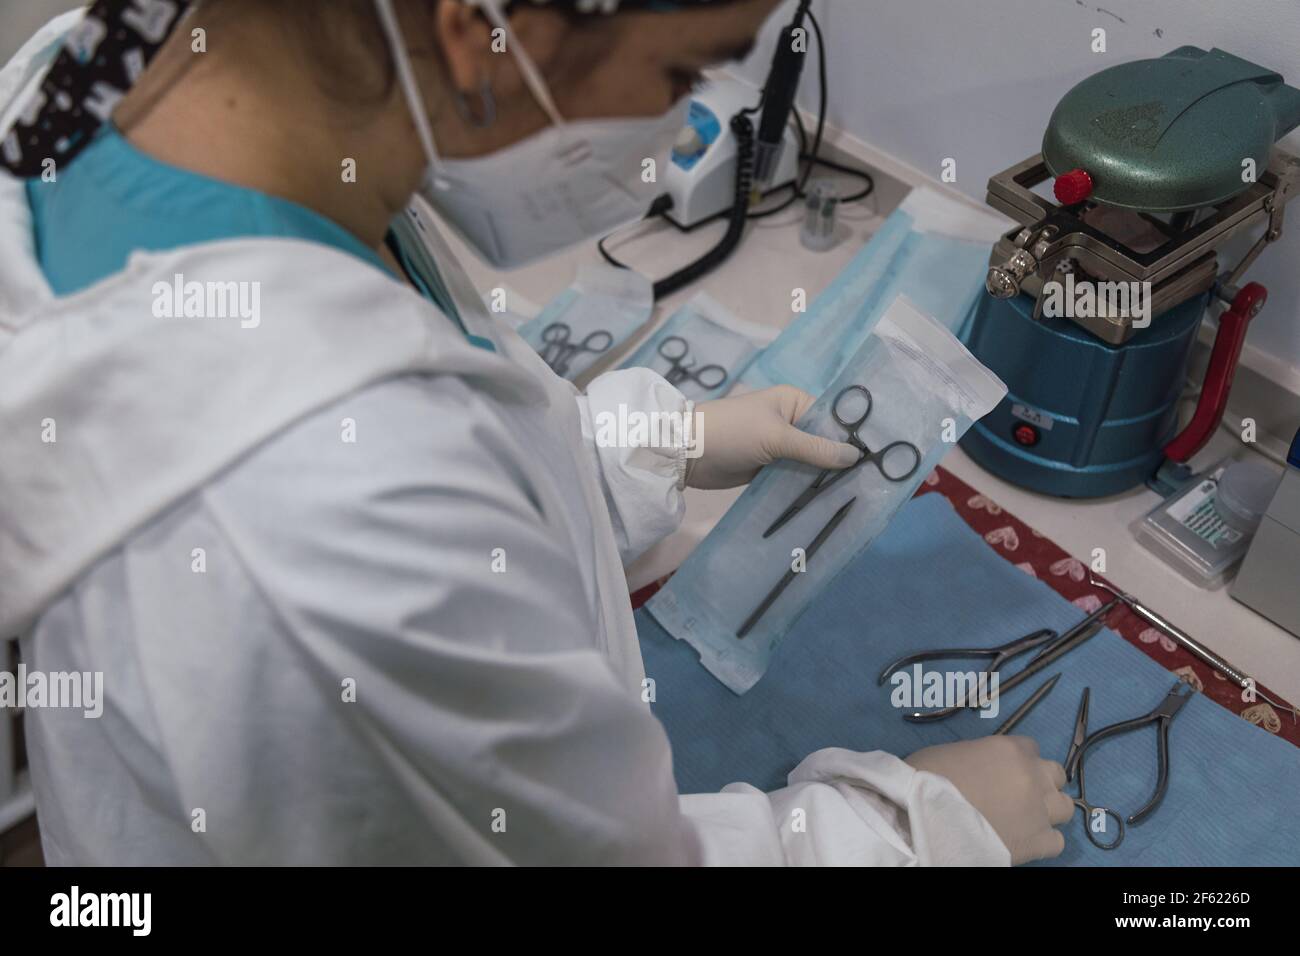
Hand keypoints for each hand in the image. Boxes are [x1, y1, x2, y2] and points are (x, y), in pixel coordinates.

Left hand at [685, 385, 859, 489]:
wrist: (687, 455)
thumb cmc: (732, 432)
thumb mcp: (776, 437)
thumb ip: (815, 448)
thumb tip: (855, 457)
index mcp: (795, 402)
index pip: (833, 418)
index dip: (852, 437)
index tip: (877, 458)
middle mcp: (791, 422)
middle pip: (825, 443)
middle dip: (840, 463)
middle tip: (871, 483)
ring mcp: (781, 447)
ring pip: (812, 464)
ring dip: (824, 479)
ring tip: (854, 496)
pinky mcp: (770, 469)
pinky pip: (795, 479)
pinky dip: (806, 489)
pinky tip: (827, 502)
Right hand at [905, 736, 1072, 863]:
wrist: (923, 818)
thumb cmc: (926, 779)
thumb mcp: (954, 752)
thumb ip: (981, 756)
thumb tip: (984, 769)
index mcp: (1011, 749)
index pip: (1031, 748)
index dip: (1018, 760)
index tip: (1004, 771)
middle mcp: (1032, 776)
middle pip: (1056, 775)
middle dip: (1040, 783)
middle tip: (1019, 794)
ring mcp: (1039, 810)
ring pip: (1065, 806)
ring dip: (1048, 810)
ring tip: (1026, 819)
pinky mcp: (1037, 842)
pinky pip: (1057, 841)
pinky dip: (1043, 841)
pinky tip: (1023, 841)